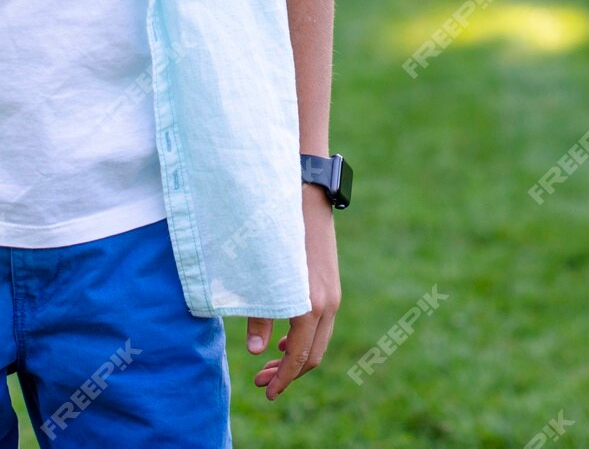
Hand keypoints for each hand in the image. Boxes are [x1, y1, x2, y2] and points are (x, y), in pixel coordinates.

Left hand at [248, 185, 340, 400]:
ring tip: (268, 364)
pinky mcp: (329, 285)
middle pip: (312, 356)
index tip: (267, 392)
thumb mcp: (262, 275)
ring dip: (295, 357)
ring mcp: (332, 295)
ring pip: (317, 341)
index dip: (283, 379)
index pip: (300, 357)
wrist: (306, 195)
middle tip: (261, 383)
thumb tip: (256, 352)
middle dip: (287, 373)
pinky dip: (303, 338)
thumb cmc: (277, 233)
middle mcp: (327, 304)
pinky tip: (284, 338)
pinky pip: (320, 324)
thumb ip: (260, 313)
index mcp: (311, 306)